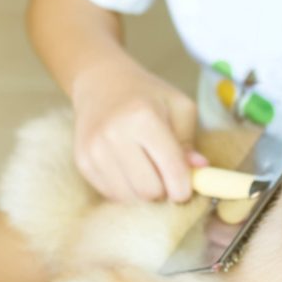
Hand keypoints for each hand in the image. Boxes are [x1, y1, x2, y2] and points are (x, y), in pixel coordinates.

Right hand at [71, 61, 205, 201]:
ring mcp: (94, 150)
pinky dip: (126, 190)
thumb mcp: (179, 108)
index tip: (186, 187)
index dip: (184, 188)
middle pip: (150, 192)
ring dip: (144, 193)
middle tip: (165, 176)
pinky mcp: (82, 162)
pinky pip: (112, 194)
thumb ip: (189, 142)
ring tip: (147, 172)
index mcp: (143, 118)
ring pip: (130, 198)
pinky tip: (129, 170)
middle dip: (163, 191)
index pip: (172, 172)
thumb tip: (199, 171)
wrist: (101, 82)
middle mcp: (114, 135)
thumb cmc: (147, 96)